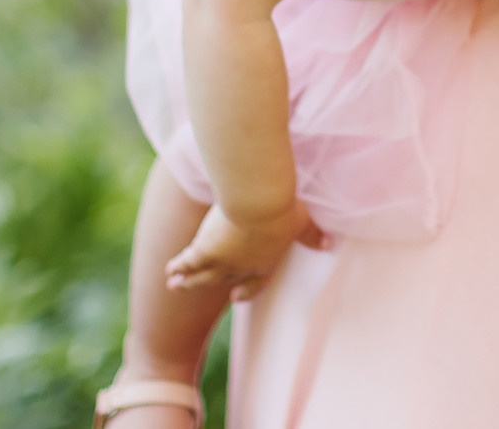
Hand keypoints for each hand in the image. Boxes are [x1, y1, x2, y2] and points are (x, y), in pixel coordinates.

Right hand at [164, 201, 330, 299]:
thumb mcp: (303, 223)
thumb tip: (329, 243)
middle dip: (206, 285)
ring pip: (201, 275)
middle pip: (221, 279)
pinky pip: (188, 262)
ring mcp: (221, 261)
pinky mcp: (204, 250)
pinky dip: (178, 267)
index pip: (256, 281)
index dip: (247, 289)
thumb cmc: (283, 211)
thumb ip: (313, 235)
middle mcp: (242, 267)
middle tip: (193, 290)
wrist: (259, 204)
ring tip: (173, 285)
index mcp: (266, 262)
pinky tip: (169, 271)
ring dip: (187, 281)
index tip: (235, 295)